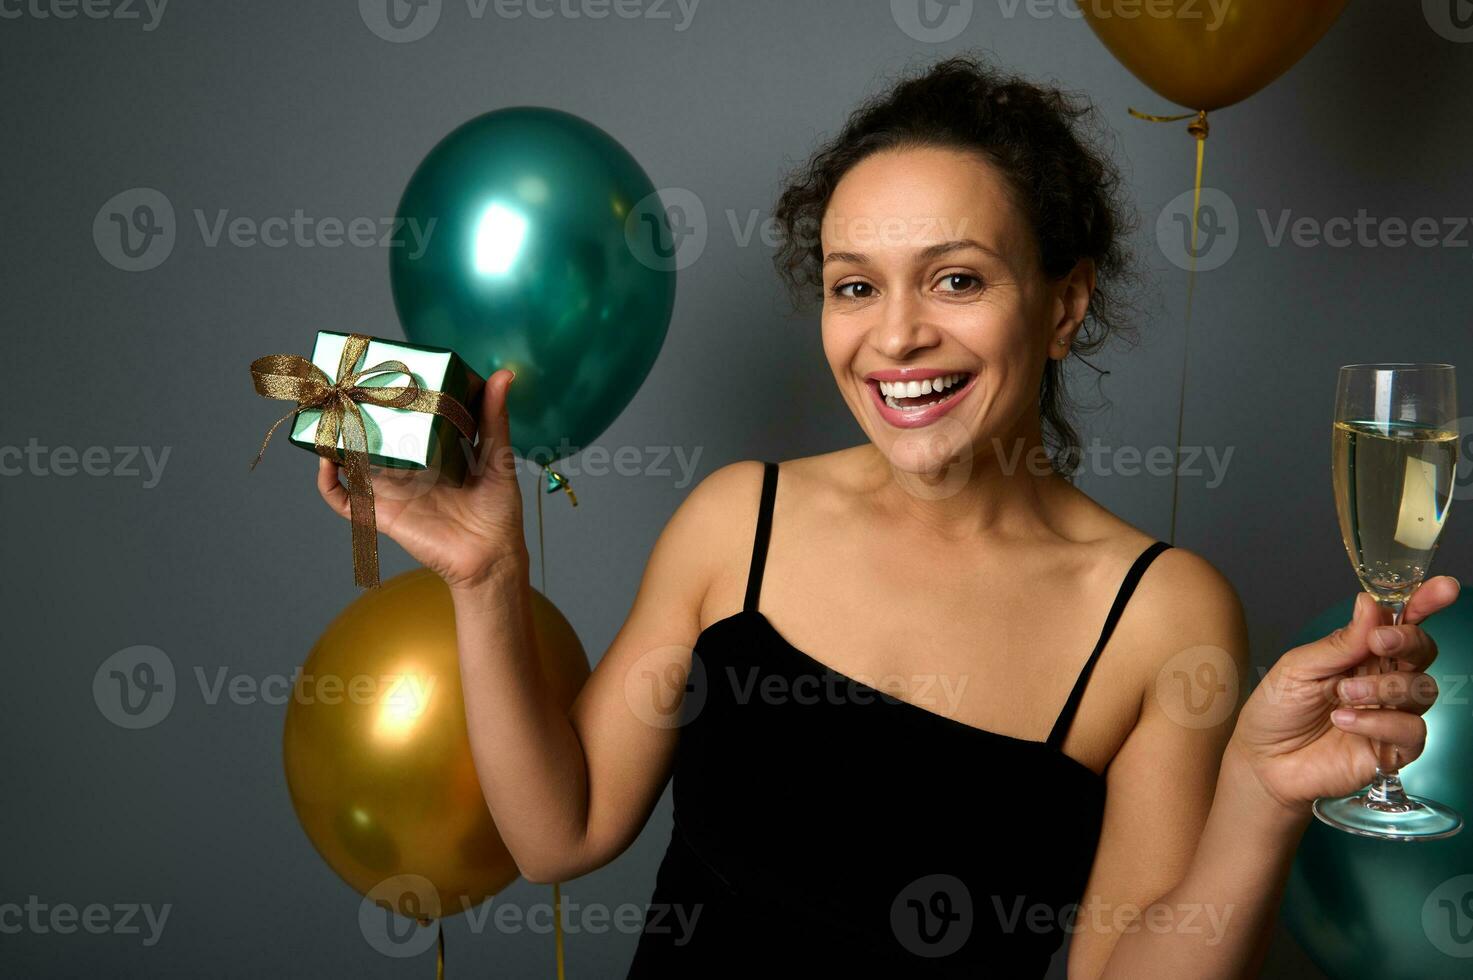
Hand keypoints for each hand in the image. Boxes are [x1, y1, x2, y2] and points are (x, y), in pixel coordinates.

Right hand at [316, 369, 525, 589]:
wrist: (491, 557)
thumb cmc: (498, 510)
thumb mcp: (497, 456)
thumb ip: (494, 417)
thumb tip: (503, 374)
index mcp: (433, 451)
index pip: (406, 419)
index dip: (392, 399)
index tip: (383, 370)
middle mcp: (408, 468)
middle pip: (374, 437)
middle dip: (357, 415)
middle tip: (345, 385)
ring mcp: (392, 490)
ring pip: (351, 462)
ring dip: (334, 442)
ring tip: (325, 414)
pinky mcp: (382, 513)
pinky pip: (345, 500)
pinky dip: (329, 483)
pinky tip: (326, 461)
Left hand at [1227, 576, 1459, 814]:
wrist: (1263, 761)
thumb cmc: (1277, 709)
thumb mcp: (1298, 668)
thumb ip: (1339, 643)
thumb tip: (1370, 604)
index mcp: (1362, 652)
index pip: (1402, 622)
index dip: (1425, 602)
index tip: (1443, 588)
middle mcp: (1384, 679)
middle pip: (1422, 651)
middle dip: (1407, 641)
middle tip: (1377, 643)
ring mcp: (1392, 713)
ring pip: (1422, 689)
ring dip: (1384, 687)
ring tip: (1343, 694)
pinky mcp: (1394, 749)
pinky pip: (1411, 731)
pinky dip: (1380, 722)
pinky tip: (1345, 720)